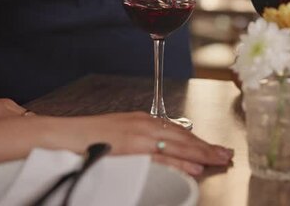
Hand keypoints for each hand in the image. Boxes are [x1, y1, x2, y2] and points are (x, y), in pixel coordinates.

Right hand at [65, 112, 232, 175]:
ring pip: (177, 144)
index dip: (199, 141)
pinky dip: (178, 163)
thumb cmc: (88, 138)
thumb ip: (143, 143)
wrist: (62, 135)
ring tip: (218, 159)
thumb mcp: (121, 135)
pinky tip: (193, 168)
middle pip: (183, 136)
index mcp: (142, 121)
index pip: (179, 131)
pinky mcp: (130, 148)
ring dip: (200, 153)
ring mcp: (138, 136)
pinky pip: (160, 157)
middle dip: (207, 146)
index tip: (215, 148)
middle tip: (226, 154)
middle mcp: (143, 124)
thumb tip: (166, 156)